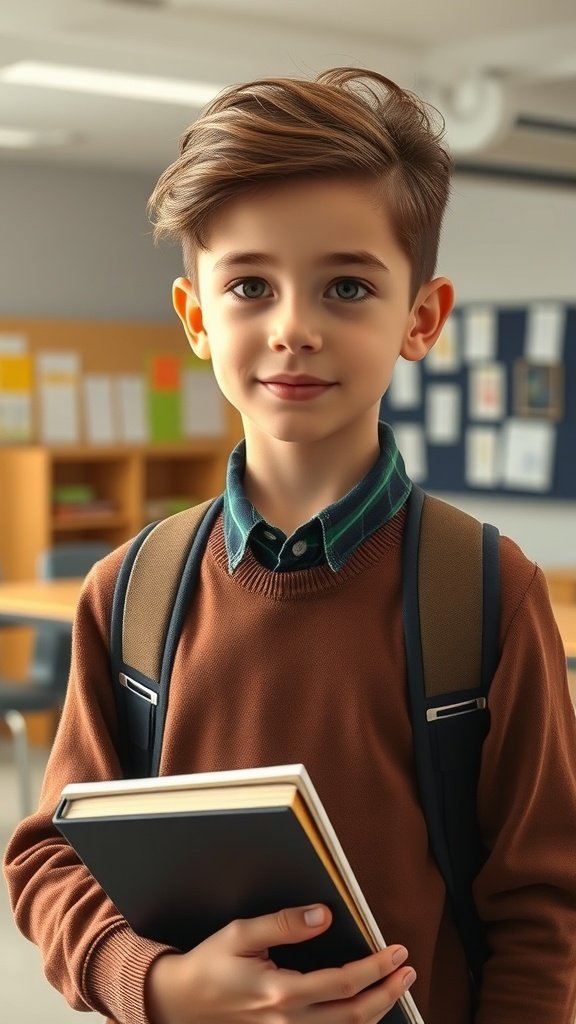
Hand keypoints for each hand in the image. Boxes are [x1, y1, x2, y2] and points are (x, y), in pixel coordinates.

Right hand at [145, 903, 415, 1023]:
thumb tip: (324, 915)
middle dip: (388, 992)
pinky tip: (365, 1014)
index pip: (345, 983)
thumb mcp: (241, 933)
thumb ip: (284, 923)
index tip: (397, 950)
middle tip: (408, 970)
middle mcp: (288, 1023)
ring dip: (377, 1013)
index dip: (376, 967)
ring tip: (396, 989)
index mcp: (281, 993)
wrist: (179, 1004)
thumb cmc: (209, 965)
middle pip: (355, 1016)